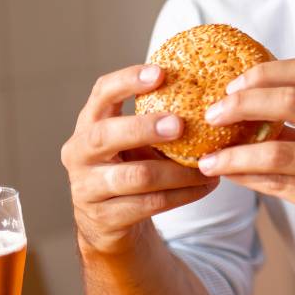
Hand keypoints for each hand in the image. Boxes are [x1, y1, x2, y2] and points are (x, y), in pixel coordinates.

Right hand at [61, 65, 219, 254]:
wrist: (108, 222)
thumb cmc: (131, 165)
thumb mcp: (136, 139)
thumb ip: (159, 118)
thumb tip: (215, 95)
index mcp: (90, 124)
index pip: (102, 93)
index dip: (127, 80)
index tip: (160, 72)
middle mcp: (79, 153)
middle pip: (106, 135)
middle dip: (144, 128)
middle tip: (181, 124)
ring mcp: (88, 188)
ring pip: (137, 176)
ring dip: (180, 171)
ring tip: (210, 164)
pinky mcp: (106, 218)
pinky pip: (152, 203)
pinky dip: (185, 194)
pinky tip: (207, 185)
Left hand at [194, 59, 294, 262]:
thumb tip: (244, 102)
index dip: (264, 73)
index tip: (232, 84)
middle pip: (291, 100)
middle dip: (242, 104)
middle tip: (212, 114)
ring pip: (277, 151)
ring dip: (234, 154)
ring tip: (207, 159)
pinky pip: (278, 185)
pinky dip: (246, 178)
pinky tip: (228, 176)